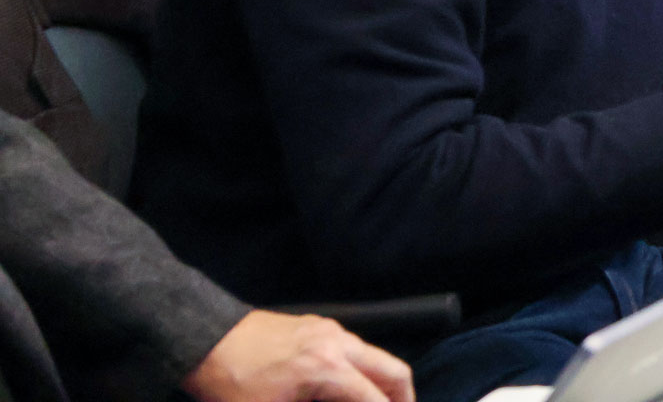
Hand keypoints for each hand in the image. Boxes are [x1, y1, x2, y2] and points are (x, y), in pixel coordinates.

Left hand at [182, 310, 411, 401]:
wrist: (203, 339)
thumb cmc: (229, 386)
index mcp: (327, 369)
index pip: (375, 399)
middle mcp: (338, 343)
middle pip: (393, 370)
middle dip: (403, 399)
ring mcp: (330, 330)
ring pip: (376, 357)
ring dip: (383, 383)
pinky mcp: (318, 325)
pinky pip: (356, 348)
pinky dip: (364, 370)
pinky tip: (348, 389)